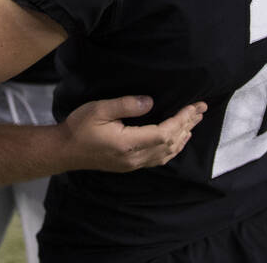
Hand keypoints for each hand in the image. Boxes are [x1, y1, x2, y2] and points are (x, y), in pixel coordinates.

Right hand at [61, 96, 206, 171]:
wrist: (64, 150)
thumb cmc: (79, 127)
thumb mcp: (99, 109)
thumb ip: (126, 105)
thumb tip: (150, 102)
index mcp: (129, 143)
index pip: (165, 133)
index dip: (182, 119)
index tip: (194, 106)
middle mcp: (135, 158)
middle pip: (170, 144)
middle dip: (188, 125)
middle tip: (201, 109)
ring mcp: (133, 164)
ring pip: (167, 154)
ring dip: (183, 137)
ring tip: (194, 122)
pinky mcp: (129, 165)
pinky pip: (159, 159)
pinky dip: (173, 148)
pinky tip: (177, 140)